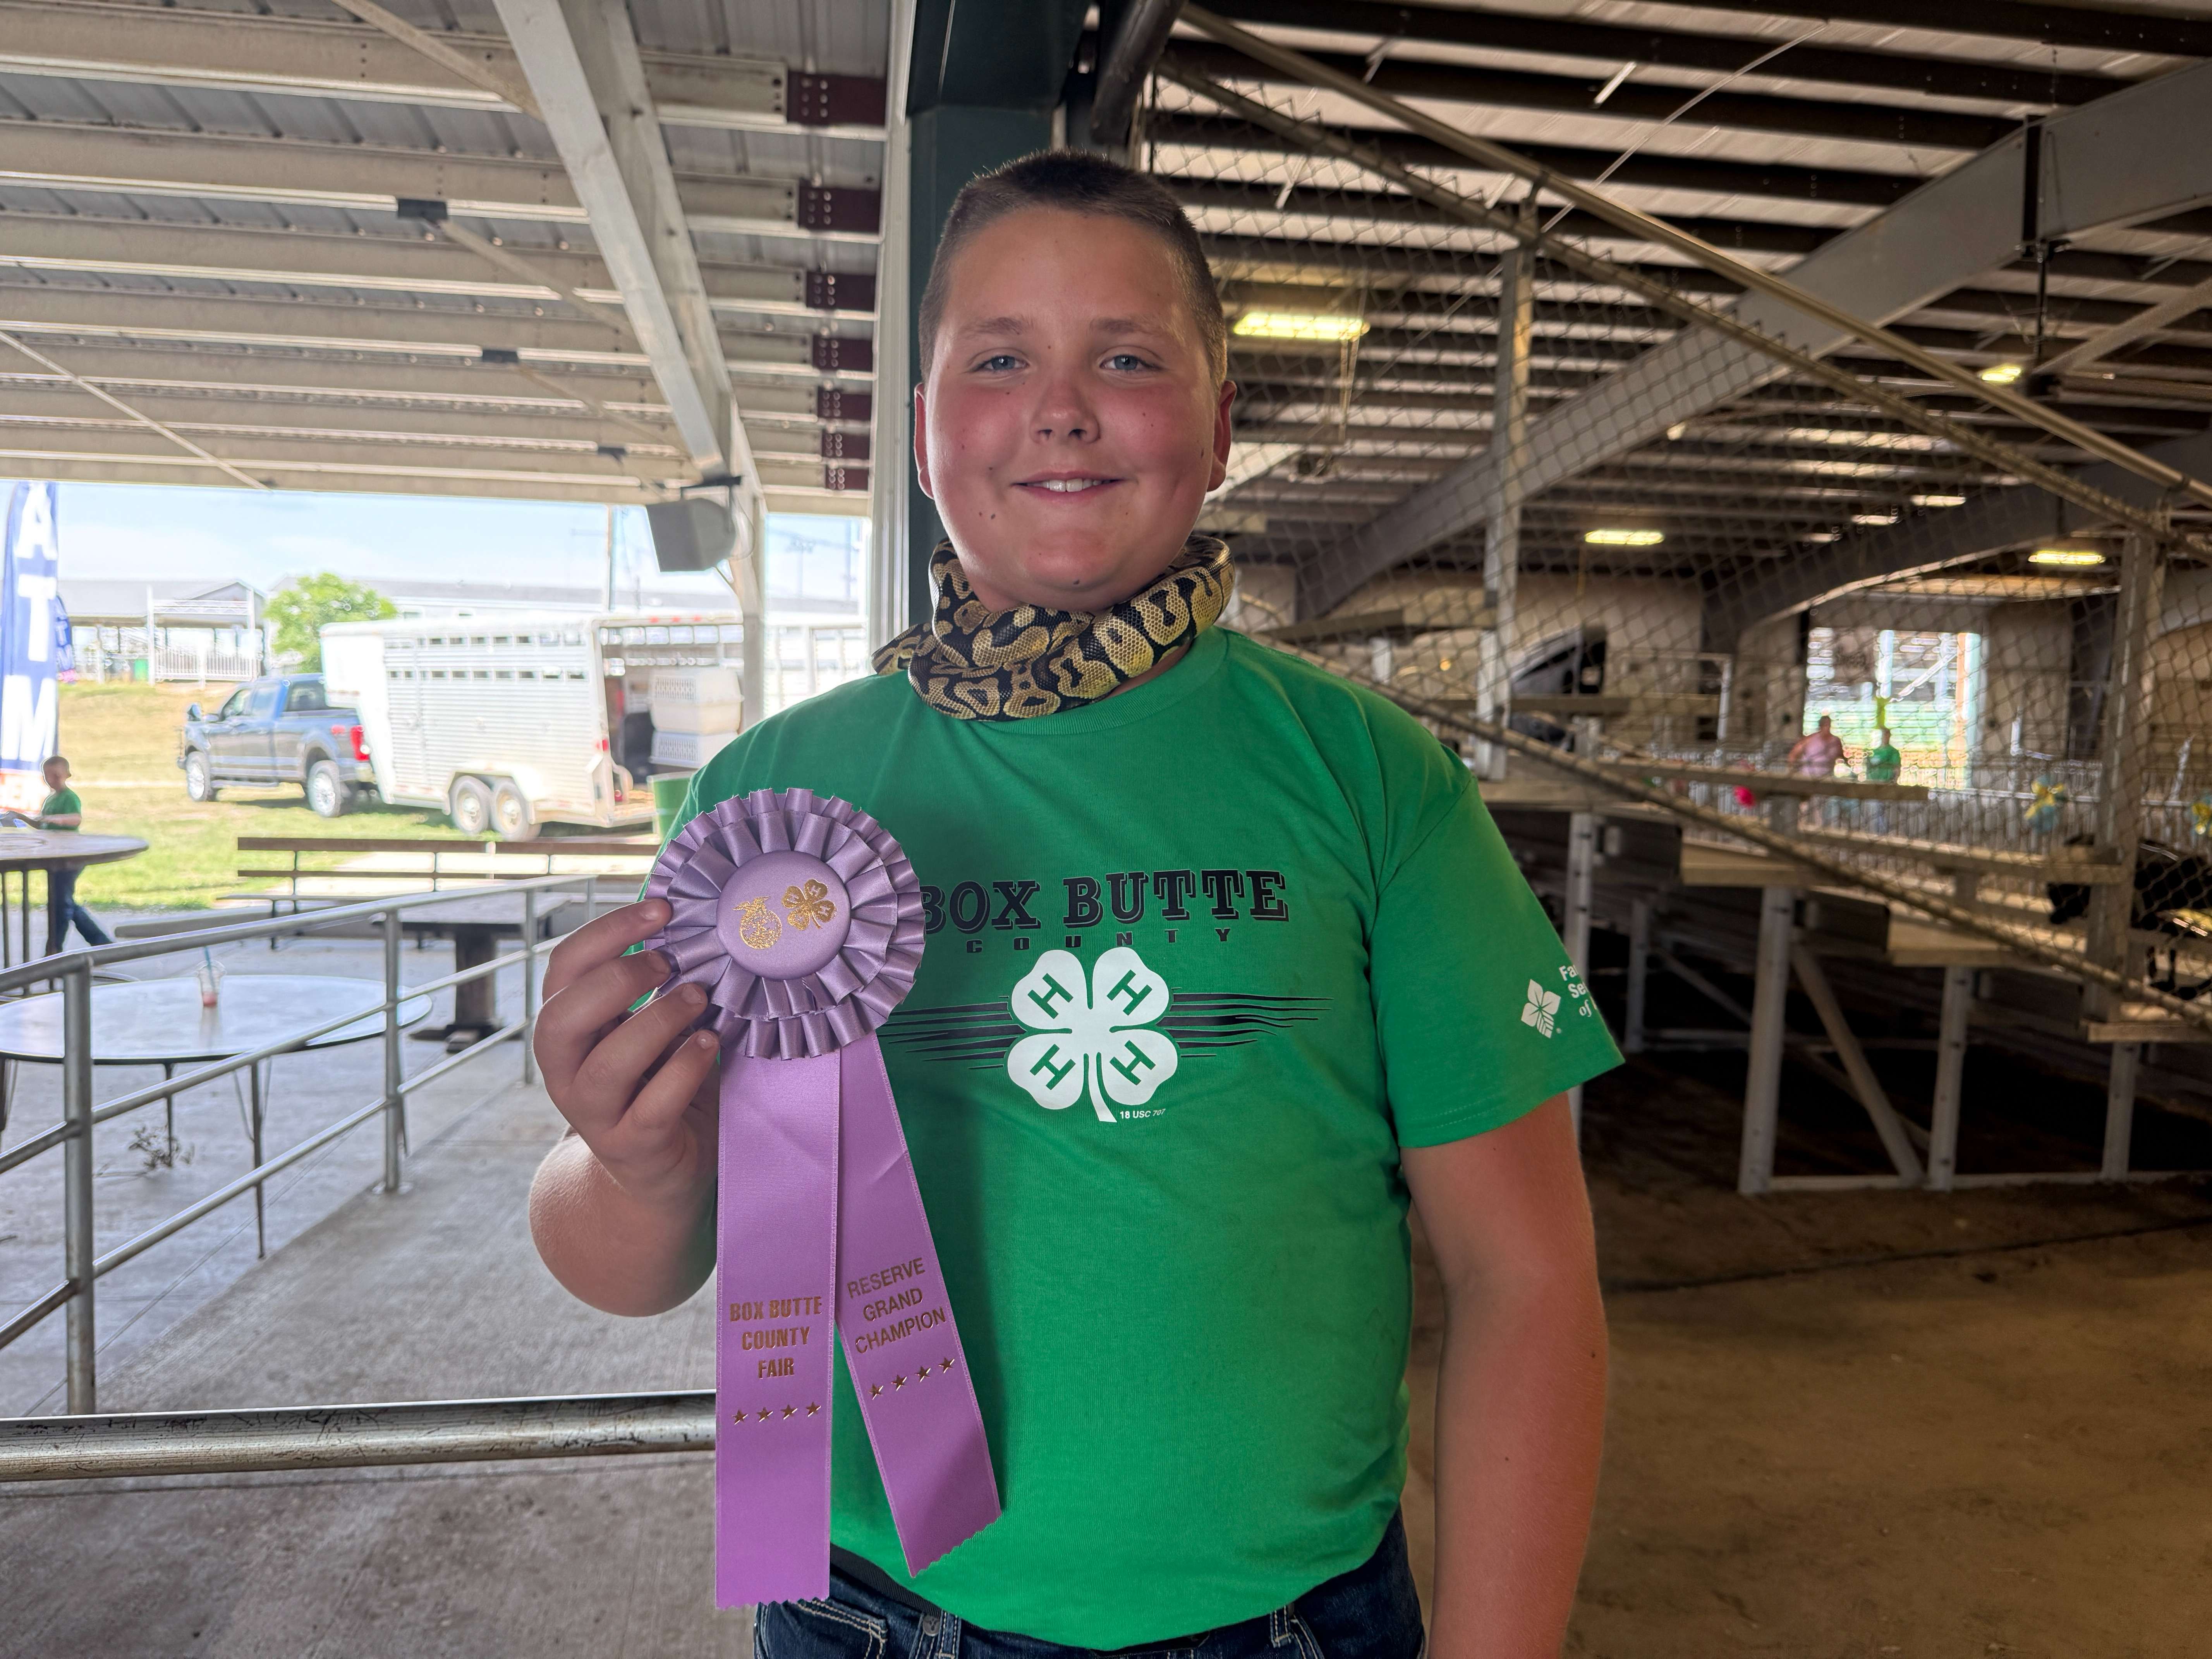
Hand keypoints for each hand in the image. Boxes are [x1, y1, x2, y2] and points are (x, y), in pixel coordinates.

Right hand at [534, 899, 719, 1209]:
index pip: (562, 968)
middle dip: (617, 979)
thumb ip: (653, 986)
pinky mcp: (630, 1146)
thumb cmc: (660, 1080)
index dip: (606, 931)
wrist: (661, 1169)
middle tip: (670, 962)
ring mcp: (593, 1113)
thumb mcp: (648, 1026)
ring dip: (657, 1021)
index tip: (662, 907)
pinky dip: (683, 1070)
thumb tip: (692, 922)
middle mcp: (565, 1070)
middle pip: (560, 1017)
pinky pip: (651, 1107)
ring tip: (700, 999)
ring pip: (607, 1064)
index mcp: (566, 1027)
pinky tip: (709, 1044)